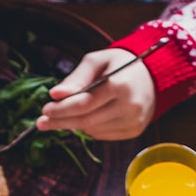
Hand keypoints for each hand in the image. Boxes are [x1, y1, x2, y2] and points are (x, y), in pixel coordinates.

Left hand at [38, 48, 155, 141]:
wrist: (152, 76)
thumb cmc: (120, 65)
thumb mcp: (98, 61)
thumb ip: (77, 77)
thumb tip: (56, 94)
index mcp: (121, 84)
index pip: (84, 103)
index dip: (62, 109)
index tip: (45, 109)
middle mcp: (130, 106)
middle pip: (86, 120)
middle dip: (61, 121)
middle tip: (43, 121)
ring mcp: (133, 121)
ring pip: (92, 130)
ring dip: (74, 125)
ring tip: (62, 117)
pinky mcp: (134, 131)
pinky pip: (102, 135)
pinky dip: (89, 128)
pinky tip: (86, 119)